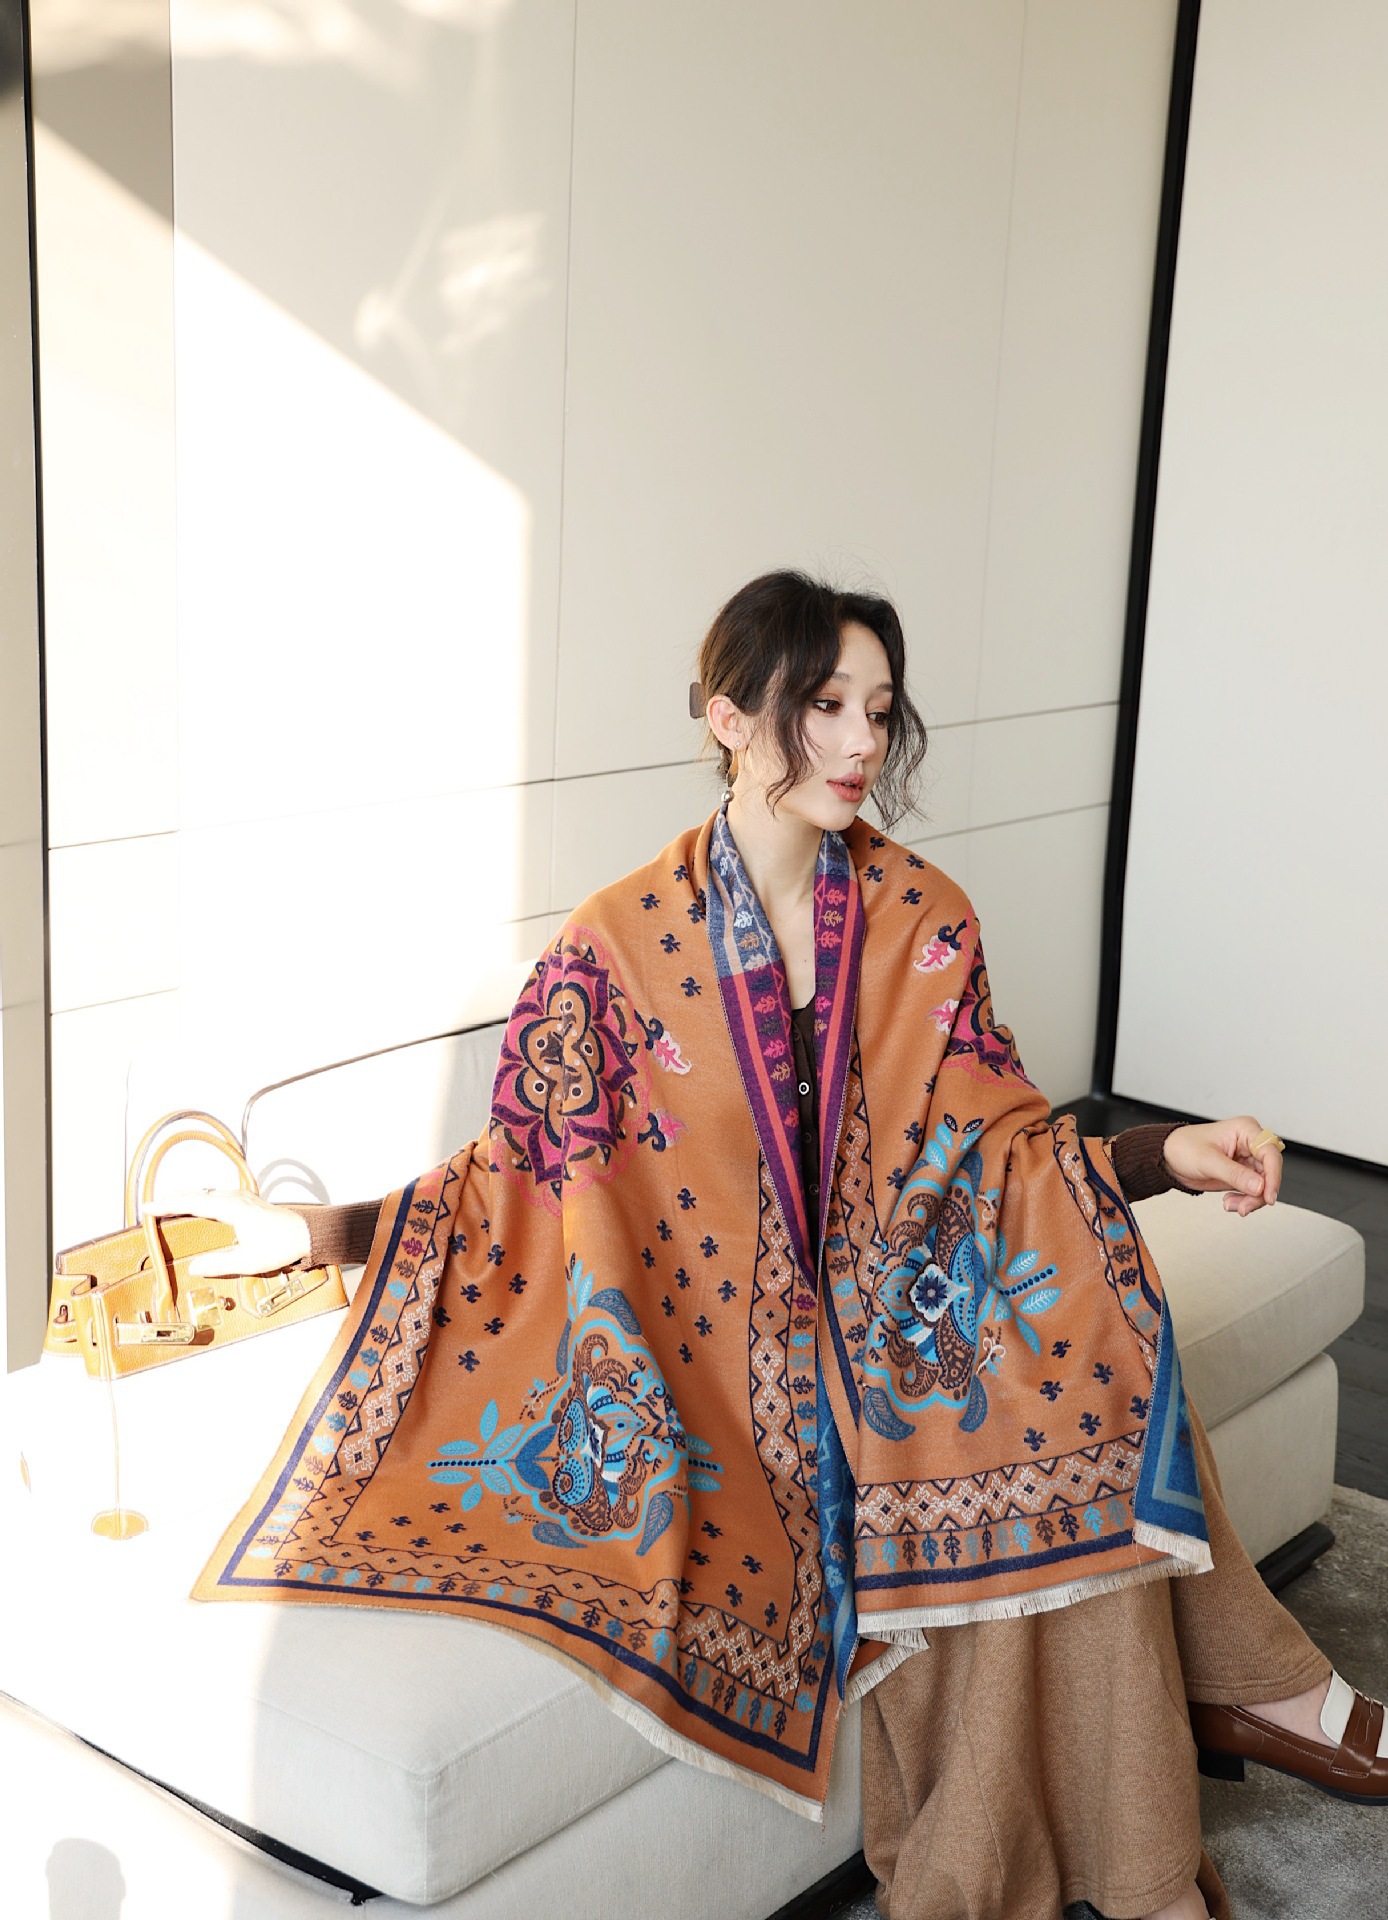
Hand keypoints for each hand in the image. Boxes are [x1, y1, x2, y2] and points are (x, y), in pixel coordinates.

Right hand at [148, 1189, 311, 1275]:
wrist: (308, 1234)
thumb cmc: (281, 1246)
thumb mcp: (249, 1260)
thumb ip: (219, 1264)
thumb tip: (194, 1267)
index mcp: (231, 1208)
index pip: (192, 1203)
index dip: (167, 1205)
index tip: (147, 1207)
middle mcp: (234, 1198)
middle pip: (196, 1195)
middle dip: (171, 1200)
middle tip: (150, 1208)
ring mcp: (241, 1197)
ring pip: (206, 1194)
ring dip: (186, 1199)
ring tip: (167, 1208)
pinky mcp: (247, 1201)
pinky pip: (216, 1197)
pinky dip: (200, 1201)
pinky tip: (197, 1209)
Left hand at [1161, 1117, 1283, 1215]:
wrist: (1168, 1158)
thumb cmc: (1183, 1147)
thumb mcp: (1208, 1161)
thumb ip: (1235, 1174)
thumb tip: (1260, 1186)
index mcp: (1245, 1130)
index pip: (1270, 1152)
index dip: (1273, 1175)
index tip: (1268, 1195)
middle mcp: (1250, 1144)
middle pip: (1270, 1172)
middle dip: (1259, 1193)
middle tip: (1244, 1206)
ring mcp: (1247, 1160)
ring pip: (1264, 1185)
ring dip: (1251, 1200)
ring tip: (1231, 1204)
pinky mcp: (1242, 1174)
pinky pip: (1254, 1191)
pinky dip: (1245, 1201)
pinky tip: (1230, 1202)